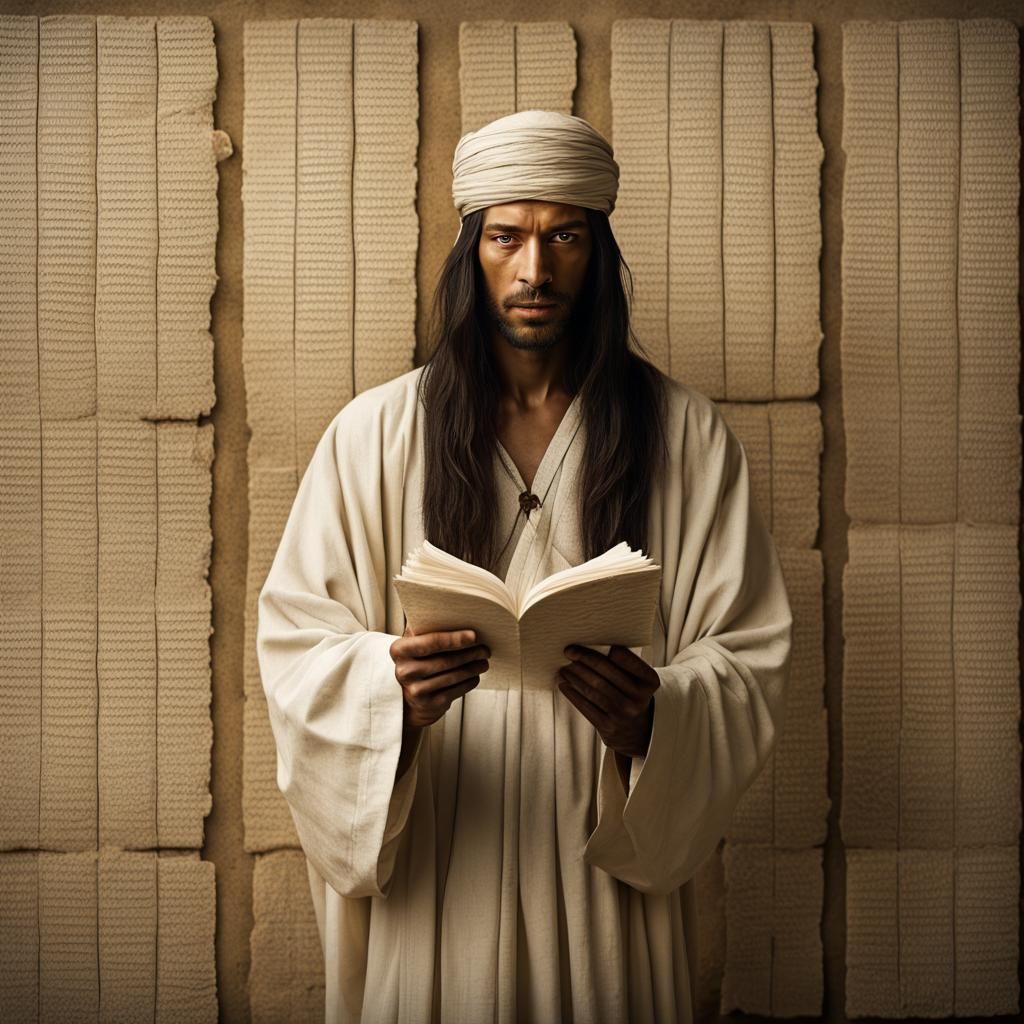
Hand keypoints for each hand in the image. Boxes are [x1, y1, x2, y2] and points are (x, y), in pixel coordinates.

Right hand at [389, 626, 489, 729]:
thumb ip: (428, 629)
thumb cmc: (418, 662)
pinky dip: (469, 681)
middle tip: (485, 649)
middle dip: (470, 653)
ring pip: (453, 676)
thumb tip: (460, 615)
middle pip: (445, 660)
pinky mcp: (429, 705)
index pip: (430, 642)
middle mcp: (404, 671)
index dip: (454, 639)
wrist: (409, 697)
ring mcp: (415, 690)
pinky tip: (475, 675)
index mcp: (399, 650)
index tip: (474, 636)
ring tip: (484, 662)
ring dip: (473, 667)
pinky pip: (456, 690)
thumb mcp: (416, 643)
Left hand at [557, 644, 659, 758]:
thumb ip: (624, 665)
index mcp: (649, 681)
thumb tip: (590, 648)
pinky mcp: (608, 726)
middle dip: (584, 659)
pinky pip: (585, 706)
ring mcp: (623, 713)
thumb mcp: (638, 681)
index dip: (605, 650)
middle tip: (569, 651)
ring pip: (593, 689)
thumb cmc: (632, 696)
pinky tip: (564, 684)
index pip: (625, 659)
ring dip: (575, 675)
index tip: (587, 642)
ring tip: (564, 667)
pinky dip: (572, 693)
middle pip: (605, 673)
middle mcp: (638, 697)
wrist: (637, 732)